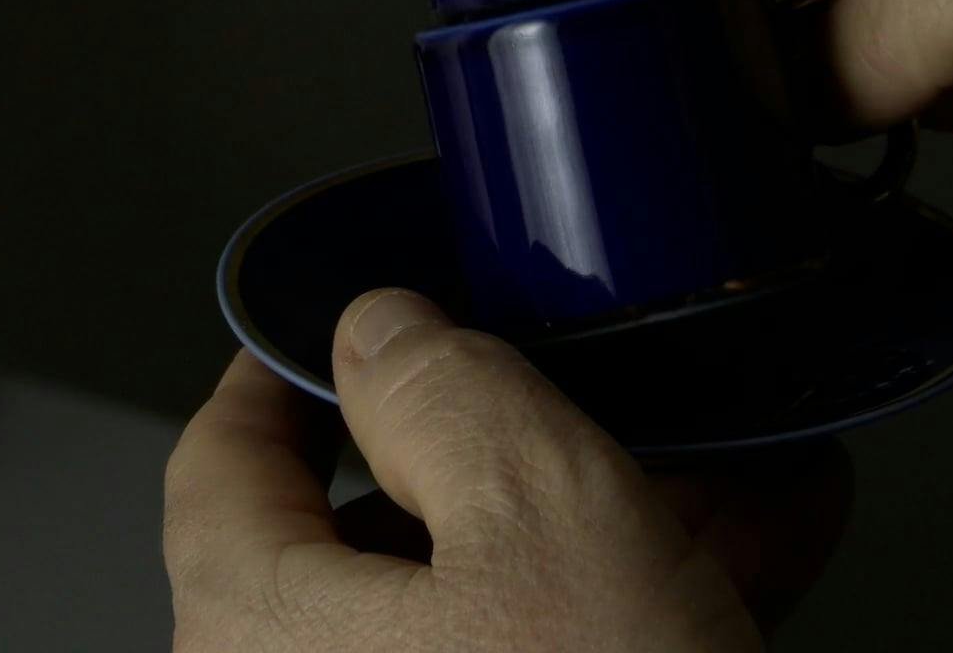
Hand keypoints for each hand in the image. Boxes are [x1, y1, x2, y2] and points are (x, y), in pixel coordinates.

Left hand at [165, 290, 851, 650]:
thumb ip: (443, 395)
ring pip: (486, 611)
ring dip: (595, 533)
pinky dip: (621, 618)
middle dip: (504, 454)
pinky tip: (732, 566)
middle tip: (573, 397)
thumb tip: (378, 331)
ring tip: (707, 485)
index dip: (280, 373)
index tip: (330, 330)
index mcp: (264, 636)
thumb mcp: (538, 517)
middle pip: (377, 535)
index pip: (221, 464)